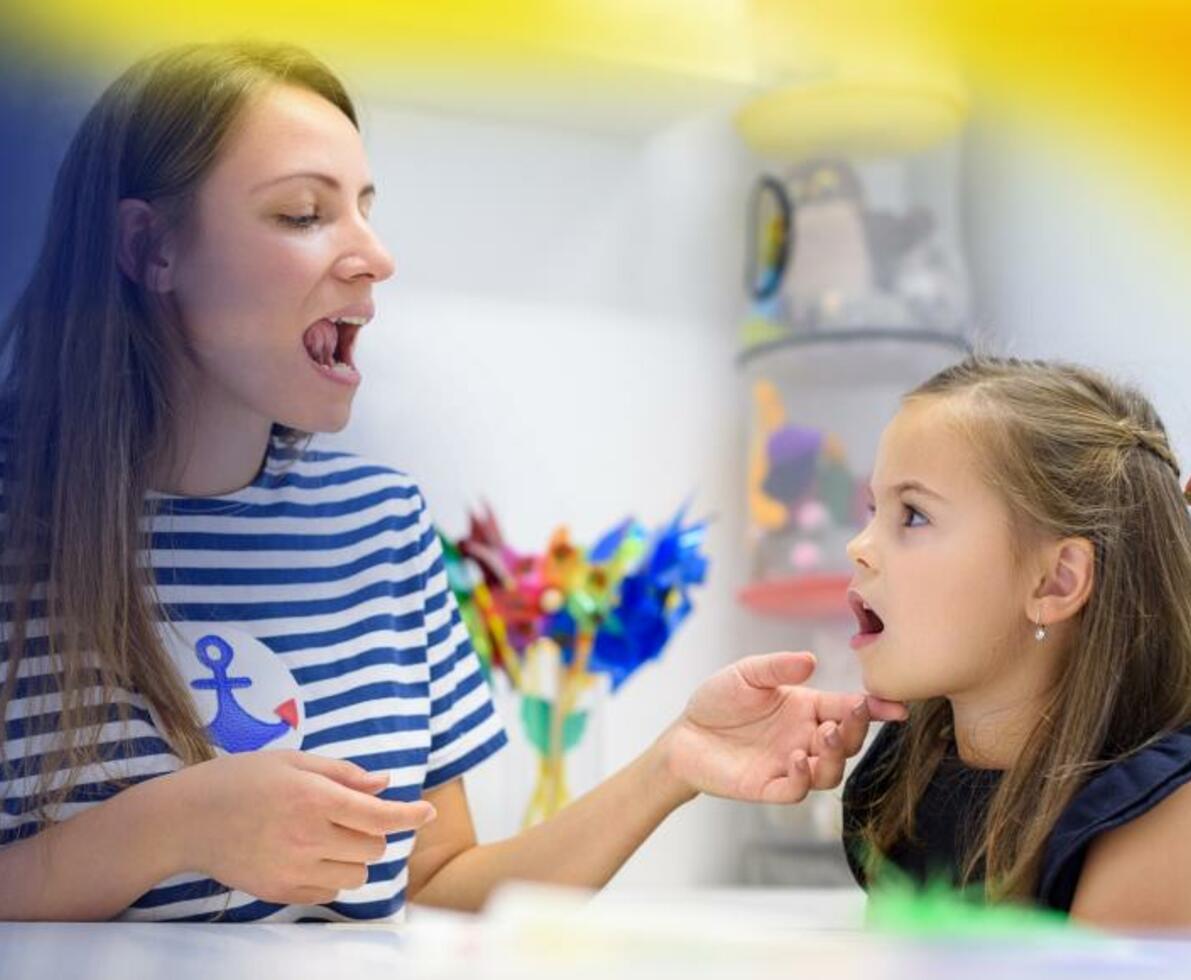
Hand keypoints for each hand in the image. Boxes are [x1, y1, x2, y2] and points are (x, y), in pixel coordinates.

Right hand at [175, 750, 435, 904]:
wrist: (186, 821)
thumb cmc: (240, 780)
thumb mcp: (291, 761)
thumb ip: (342, 773)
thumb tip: (385, 783)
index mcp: (314, 799)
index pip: (379, 816)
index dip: (411, 814)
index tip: (429, 813)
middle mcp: (308, 838)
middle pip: (374, 847)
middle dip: (373, 830)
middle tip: (348, 814)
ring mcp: (294, 870)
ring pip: (357, 874)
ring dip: (356, 855)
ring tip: (329, 835)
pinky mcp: (281, 892)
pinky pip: (331, 892)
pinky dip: (333, 875)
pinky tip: (311, 855)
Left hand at [662, 651, 905, 804]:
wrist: (684, 734)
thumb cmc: (718, 700)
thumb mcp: (747, 674)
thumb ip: (777, 668)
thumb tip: (811, 660)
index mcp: (807, 707)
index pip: (849, 708)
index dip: (875, 708)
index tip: (897, 707)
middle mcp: (805, 737)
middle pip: (848, 742)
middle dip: (856, 732)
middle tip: (843, 721)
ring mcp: (790, 765)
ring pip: (831, 772)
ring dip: (835, 757)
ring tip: (822, 737)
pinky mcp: (769, 787)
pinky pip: (797, 790)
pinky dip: (804, 777)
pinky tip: (797, 759)